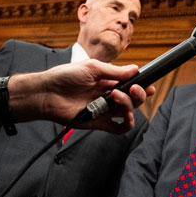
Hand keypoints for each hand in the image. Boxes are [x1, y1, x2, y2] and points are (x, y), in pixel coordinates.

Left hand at [5, 60, 152, 133]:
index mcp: (109, 81)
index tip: (148, 83)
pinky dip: (127, 124)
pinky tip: (124, 116)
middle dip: (139, 94)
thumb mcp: (92, 68)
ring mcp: (105, 110)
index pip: (132, 84)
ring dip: (129, 104)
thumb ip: (115, 71)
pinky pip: (119, 128)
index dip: (142, 85)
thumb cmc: (65, 77)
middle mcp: (109, 96)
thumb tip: (135, 69)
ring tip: (116, 96)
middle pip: (134, 99)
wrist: (47, 93)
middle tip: (133, 89)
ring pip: (129, 112)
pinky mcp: (99, 123)